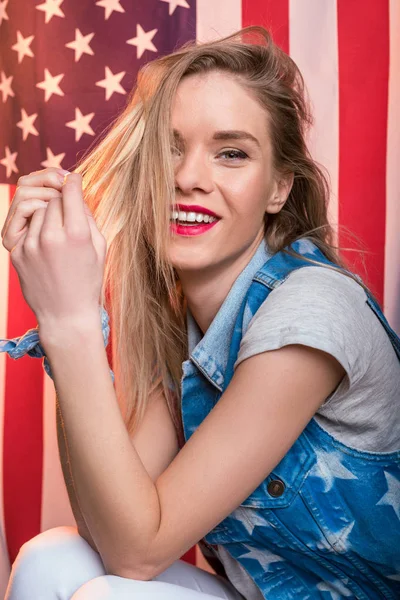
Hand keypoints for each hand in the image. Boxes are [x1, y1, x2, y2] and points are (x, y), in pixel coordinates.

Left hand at [1, 167, 106, 327]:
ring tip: (58, 231)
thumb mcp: (98, 247)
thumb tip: (75, 191)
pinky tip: (46, 243)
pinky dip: (35, 227)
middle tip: (70, 214)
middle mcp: (51, 237)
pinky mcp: (17, 252)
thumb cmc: (87, 280)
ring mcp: (31, 245)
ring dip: (47, 213)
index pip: (70, 191)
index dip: (73, 182)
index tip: (74, 179)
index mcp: (77, 235)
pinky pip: (25, 225)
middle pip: (53, 199)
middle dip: (62, 201)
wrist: (66, 314)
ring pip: (37, 209)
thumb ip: (87, 216)